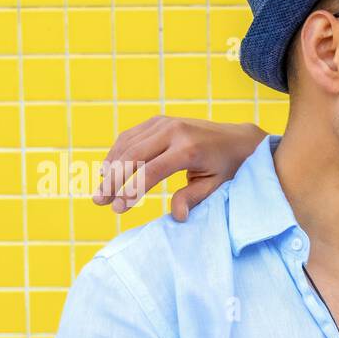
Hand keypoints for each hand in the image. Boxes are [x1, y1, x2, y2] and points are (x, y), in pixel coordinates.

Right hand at [92, 116, 267, 220]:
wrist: (238, 139)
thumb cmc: (227, 167)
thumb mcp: (216, 185)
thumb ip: (193, 198)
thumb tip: (177, 217)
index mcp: (189, 149)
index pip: (152, 171)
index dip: (132, 190)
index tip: (118, 208)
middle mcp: (174, 131)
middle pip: (133, 156)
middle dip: (113, 180)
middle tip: (99, 201)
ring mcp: (164, 122)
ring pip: (127, 144)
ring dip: (110, 167)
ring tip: (101, 191)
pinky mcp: (158, 120)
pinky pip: (131, 136)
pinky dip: (117, 153)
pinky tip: (108, 171)